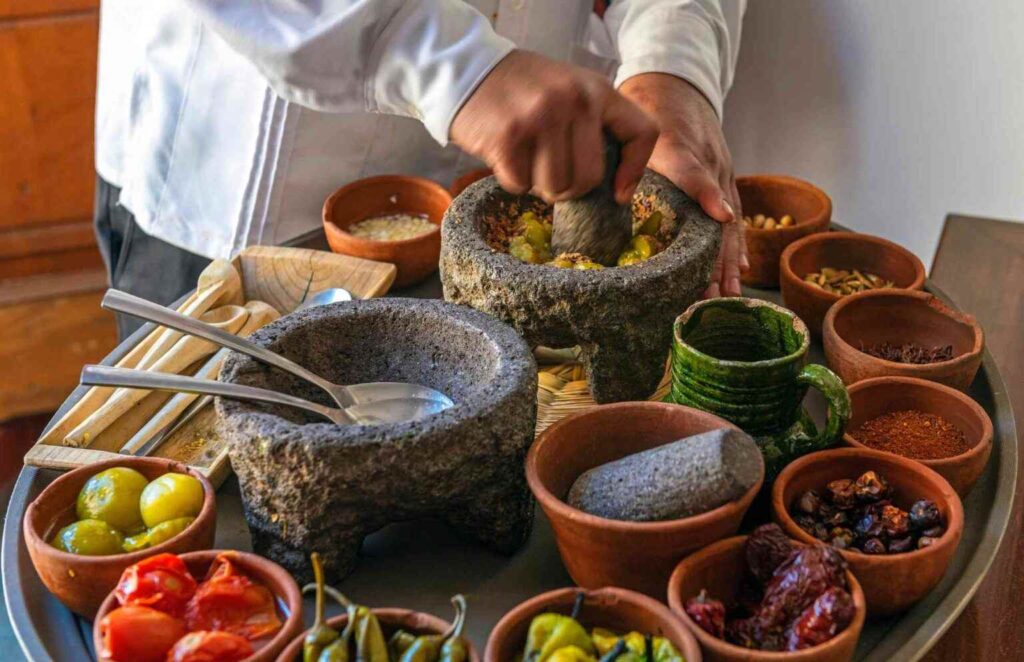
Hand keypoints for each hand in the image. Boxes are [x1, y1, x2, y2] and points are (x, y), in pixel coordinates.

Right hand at [451, 50, 657, 203]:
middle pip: (590, 178)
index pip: (642, 133)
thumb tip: (615, 186)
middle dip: (569, 188)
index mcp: (597, 89)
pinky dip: (512, 180)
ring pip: (555, 186)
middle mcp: (574, 100)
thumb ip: (593, 123)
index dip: (633, 171)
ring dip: (538, 185)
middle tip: (551, 174)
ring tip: (528, 160)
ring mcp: (542, 118)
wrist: (467, 70)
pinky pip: (520, 184)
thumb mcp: (570, 90)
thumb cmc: (522, 89)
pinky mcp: (509, 137)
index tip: (617, 194)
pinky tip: (506, 156)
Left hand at [619, 73, 746, 297]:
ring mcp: (720, 168)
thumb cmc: (646, 104)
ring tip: (728, 293)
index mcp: (680, 146)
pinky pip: (733, 214)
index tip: (722, 218)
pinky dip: (735, 243)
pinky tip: (738, 268)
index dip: (706, 194)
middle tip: (712, 293)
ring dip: (727, 259)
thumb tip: (605, 193)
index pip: (694, 172)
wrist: (674, 80)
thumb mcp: (630, 121)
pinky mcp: (724, 175)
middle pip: (716, 213)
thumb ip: (621, 153)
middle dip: (716, 256)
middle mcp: (707, 159)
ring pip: (728, 220)